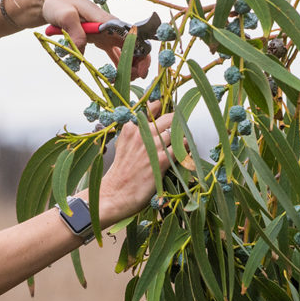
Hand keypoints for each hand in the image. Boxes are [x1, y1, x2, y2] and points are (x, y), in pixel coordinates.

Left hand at [37, 0, 149, 78]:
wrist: (52, 0)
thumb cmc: (58, 3)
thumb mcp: (64, 15)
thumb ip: (74, 30)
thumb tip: (81, 50)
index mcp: (107, 21)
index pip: (132, 37)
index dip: (140, 53)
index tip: (139, 70)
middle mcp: (110, 27)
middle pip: (133, 45)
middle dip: (139, 62)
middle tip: (134, 78)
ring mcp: (106, 33)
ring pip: (126, 50)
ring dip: (130, 65)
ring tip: (126, 81)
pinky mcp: (100, 38)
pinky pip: (114, 52)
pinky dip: (118, 63)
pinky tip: (115, 77)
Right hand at [95, 105, 174, 225]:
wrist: (114, 194)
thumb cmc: (120, 172)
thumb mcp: (123, 144)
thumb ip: (135, 130)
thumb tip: (151, 120)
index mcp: (131, 127)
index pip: (154, 106)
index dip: (165, 109)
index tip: (170, 114)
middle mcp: (141, 133)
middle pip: (170, 118)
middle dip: (178, 124)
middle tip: (180, 131)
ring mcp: (152, 146)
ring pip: (178, 133)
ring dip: (183, 139)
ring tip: (182, 145)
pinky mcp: (161, 161)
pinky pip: (182, 148)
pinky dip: (186, 150)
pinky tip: (183, 155)